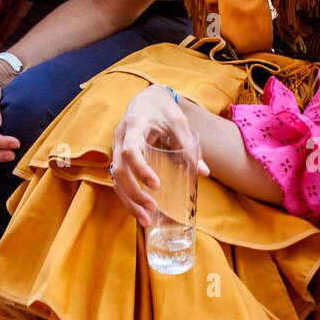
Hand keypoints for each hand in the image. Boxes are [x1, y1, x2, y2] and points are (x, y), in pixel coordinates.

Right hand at [110, 86, 205, 227]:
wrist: (146, 99)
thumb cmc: (162, 109)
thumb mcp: (178, 121)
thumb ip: (190, 146)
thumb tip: (204, 172)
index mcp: (133, 126)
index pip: (130, 151)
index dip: (141, 170)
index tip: (157, 185)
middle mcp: (120, 138)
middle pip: (119, 170)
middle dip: (134, 193)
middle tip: (153, 208)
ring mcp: (116, 149)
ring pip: (116, 179)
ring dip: (129, 201)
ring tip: (146, 220)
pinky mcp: (120, 158)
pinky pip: (118, 180)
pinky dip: (128, 197)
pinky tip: (140, 211)